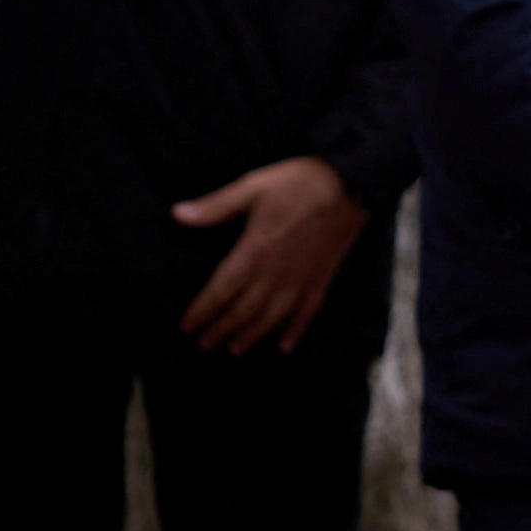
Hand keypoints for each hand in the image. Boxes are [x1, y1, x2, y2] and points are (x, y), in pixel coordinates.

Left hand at [173, 157, 366, 355]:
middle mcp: (277, 271)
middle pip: (244, 310)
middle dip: (221, 330)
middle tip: (203, 345)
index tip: (187, 326)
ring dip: (252, 335)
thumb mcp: (254, 186)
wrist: (352, 182)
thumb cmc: (300, 182)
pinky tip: (285, 346)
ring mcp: (302, 277)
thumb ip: (217, 206)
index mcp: (256, 250)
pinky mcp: (323, 277)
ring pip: (272, 317)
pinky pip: (308, 311)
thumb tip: (177, 214)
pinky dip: (295, 330)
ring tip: (235, 349)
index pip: (222, 289)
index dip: (203, 310)